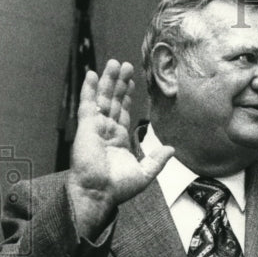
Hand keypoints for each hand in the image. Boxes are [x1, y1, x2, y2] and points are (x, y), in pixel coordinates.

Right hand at [66, 60, 173, 238]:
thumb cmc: (118, 188)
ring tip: (115, 63)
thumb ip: (157, 160)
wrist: (99, 193)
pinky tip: (93, 74)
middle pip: (113, 100)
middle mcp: (106, 131)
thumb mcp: (145, 173)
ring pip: (102, 98)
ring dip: (108, 80)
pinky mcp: (85, 126)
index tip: (132, 82)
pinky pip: (87, 103)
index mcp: (118, 140)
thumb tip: (171, 149)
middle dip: (120, 83)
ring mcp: (95, 127)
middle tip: (126, 65)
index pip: (122, 112)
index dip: (127, 96)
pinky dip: (90, 88)